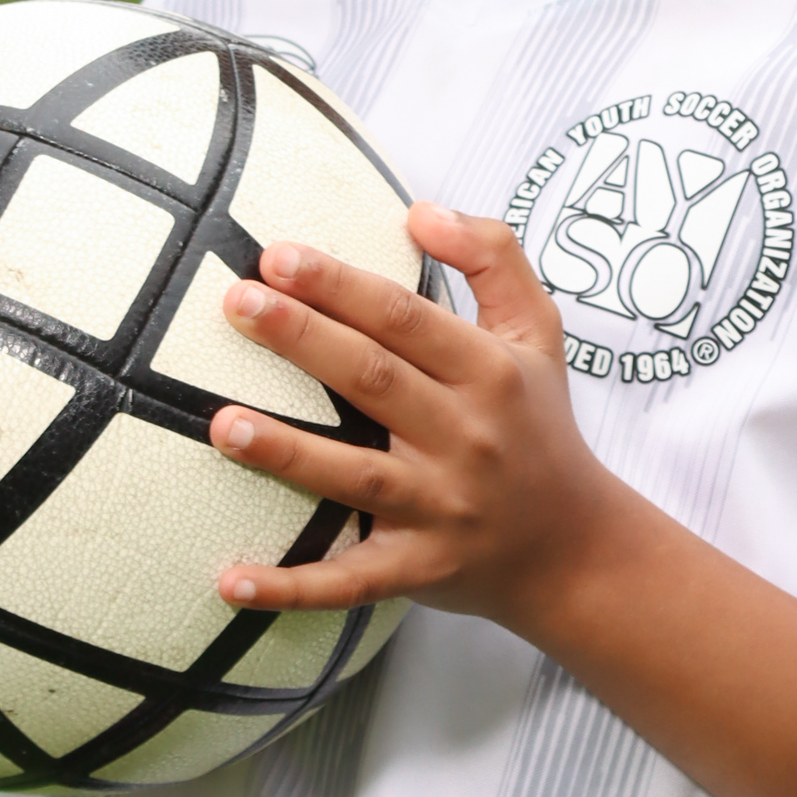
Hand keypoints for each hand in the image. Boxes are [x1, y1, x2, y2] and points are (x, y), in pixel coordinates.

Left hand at [209, 203, 623, 630]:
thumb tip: (420, 210)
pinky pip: (347, 580)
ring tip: (219, 424)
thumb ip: (491, 256)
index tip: (279, 256)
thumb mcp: (536, 330)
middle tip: (236, 302)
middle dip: (302, 338)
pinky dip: (290, 586)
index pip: (404, 318)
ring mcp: (440, 508)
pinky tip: (229, 579)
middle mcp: (465, 436)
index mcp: (488, 371)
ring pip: (354, 476)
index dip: (340, 284)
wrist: (576, 547)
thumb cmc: (538, 424)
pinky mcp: (419, 569)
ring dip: (285, 452)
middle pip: (373, 379)